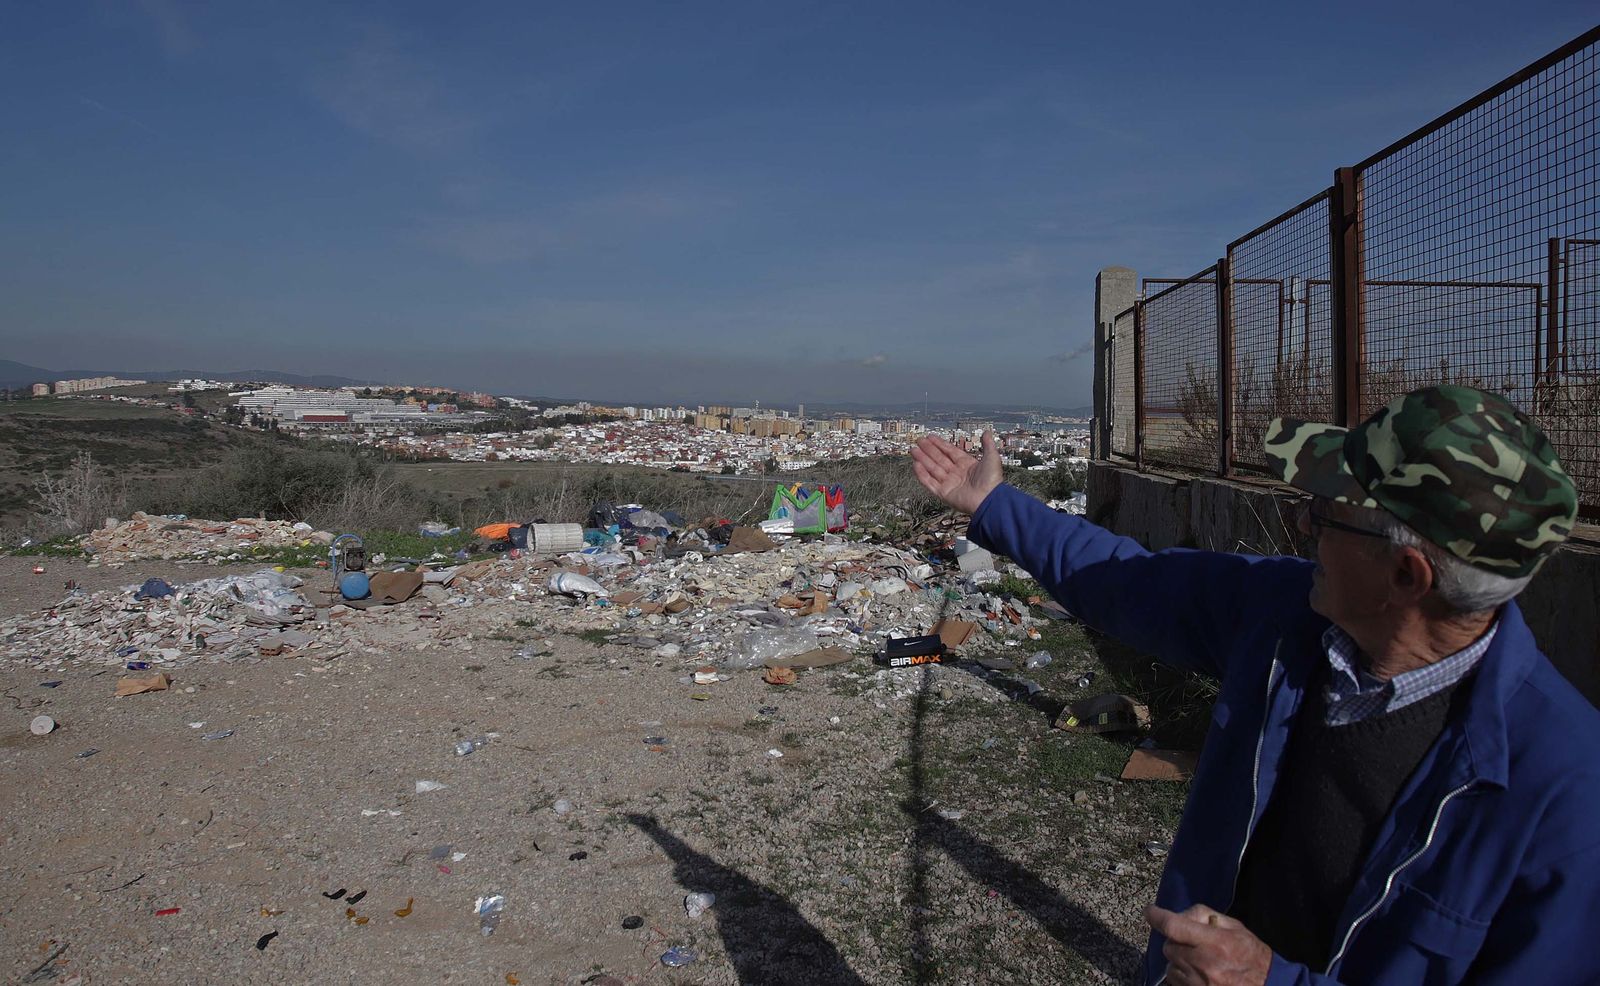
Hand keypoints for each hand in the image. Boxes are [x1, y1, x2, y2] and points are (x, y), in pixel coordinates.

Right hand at [910, 429, 1002, 514]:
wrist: (989, 500)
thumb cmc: (992, 480)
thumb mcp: (992, 458)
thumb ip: (987, 445)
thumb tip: (987, 432)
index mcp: (966, 465)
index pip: (950, 451)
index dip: (940, 444)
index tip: (930, 437)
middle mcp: (957, 473)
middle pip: (939, 459)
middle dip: (928, 450)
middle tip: (919, 441)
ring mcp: (950, 483)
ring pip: (932, 469)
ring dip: (922, 459)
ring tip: (913, 450)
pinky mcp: (944, 493)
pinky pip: (930, 483)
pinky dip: (922, 475)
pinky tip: (916, 465)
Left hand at [1144, 904, 1271, 985]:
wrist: (1268, 985)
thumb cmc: (1251, 954)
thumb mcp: (1234, 927)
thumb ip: (1207, 917)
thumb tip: (1183, 915)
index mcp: (1214, 942)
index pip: (1174, 926)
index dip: (1157, 916)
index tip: (1150, 911)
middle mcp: (1203, 963)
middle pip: (1169, 947)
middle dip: (1175, 941)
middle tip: (1190, 941)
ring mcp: (1198, 983)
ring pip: (1170, 966)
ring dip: (1178, 960)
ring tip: (1197, 959)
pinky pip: (1175, 982)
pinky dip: (1181, 975)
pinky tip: (1197, 973)